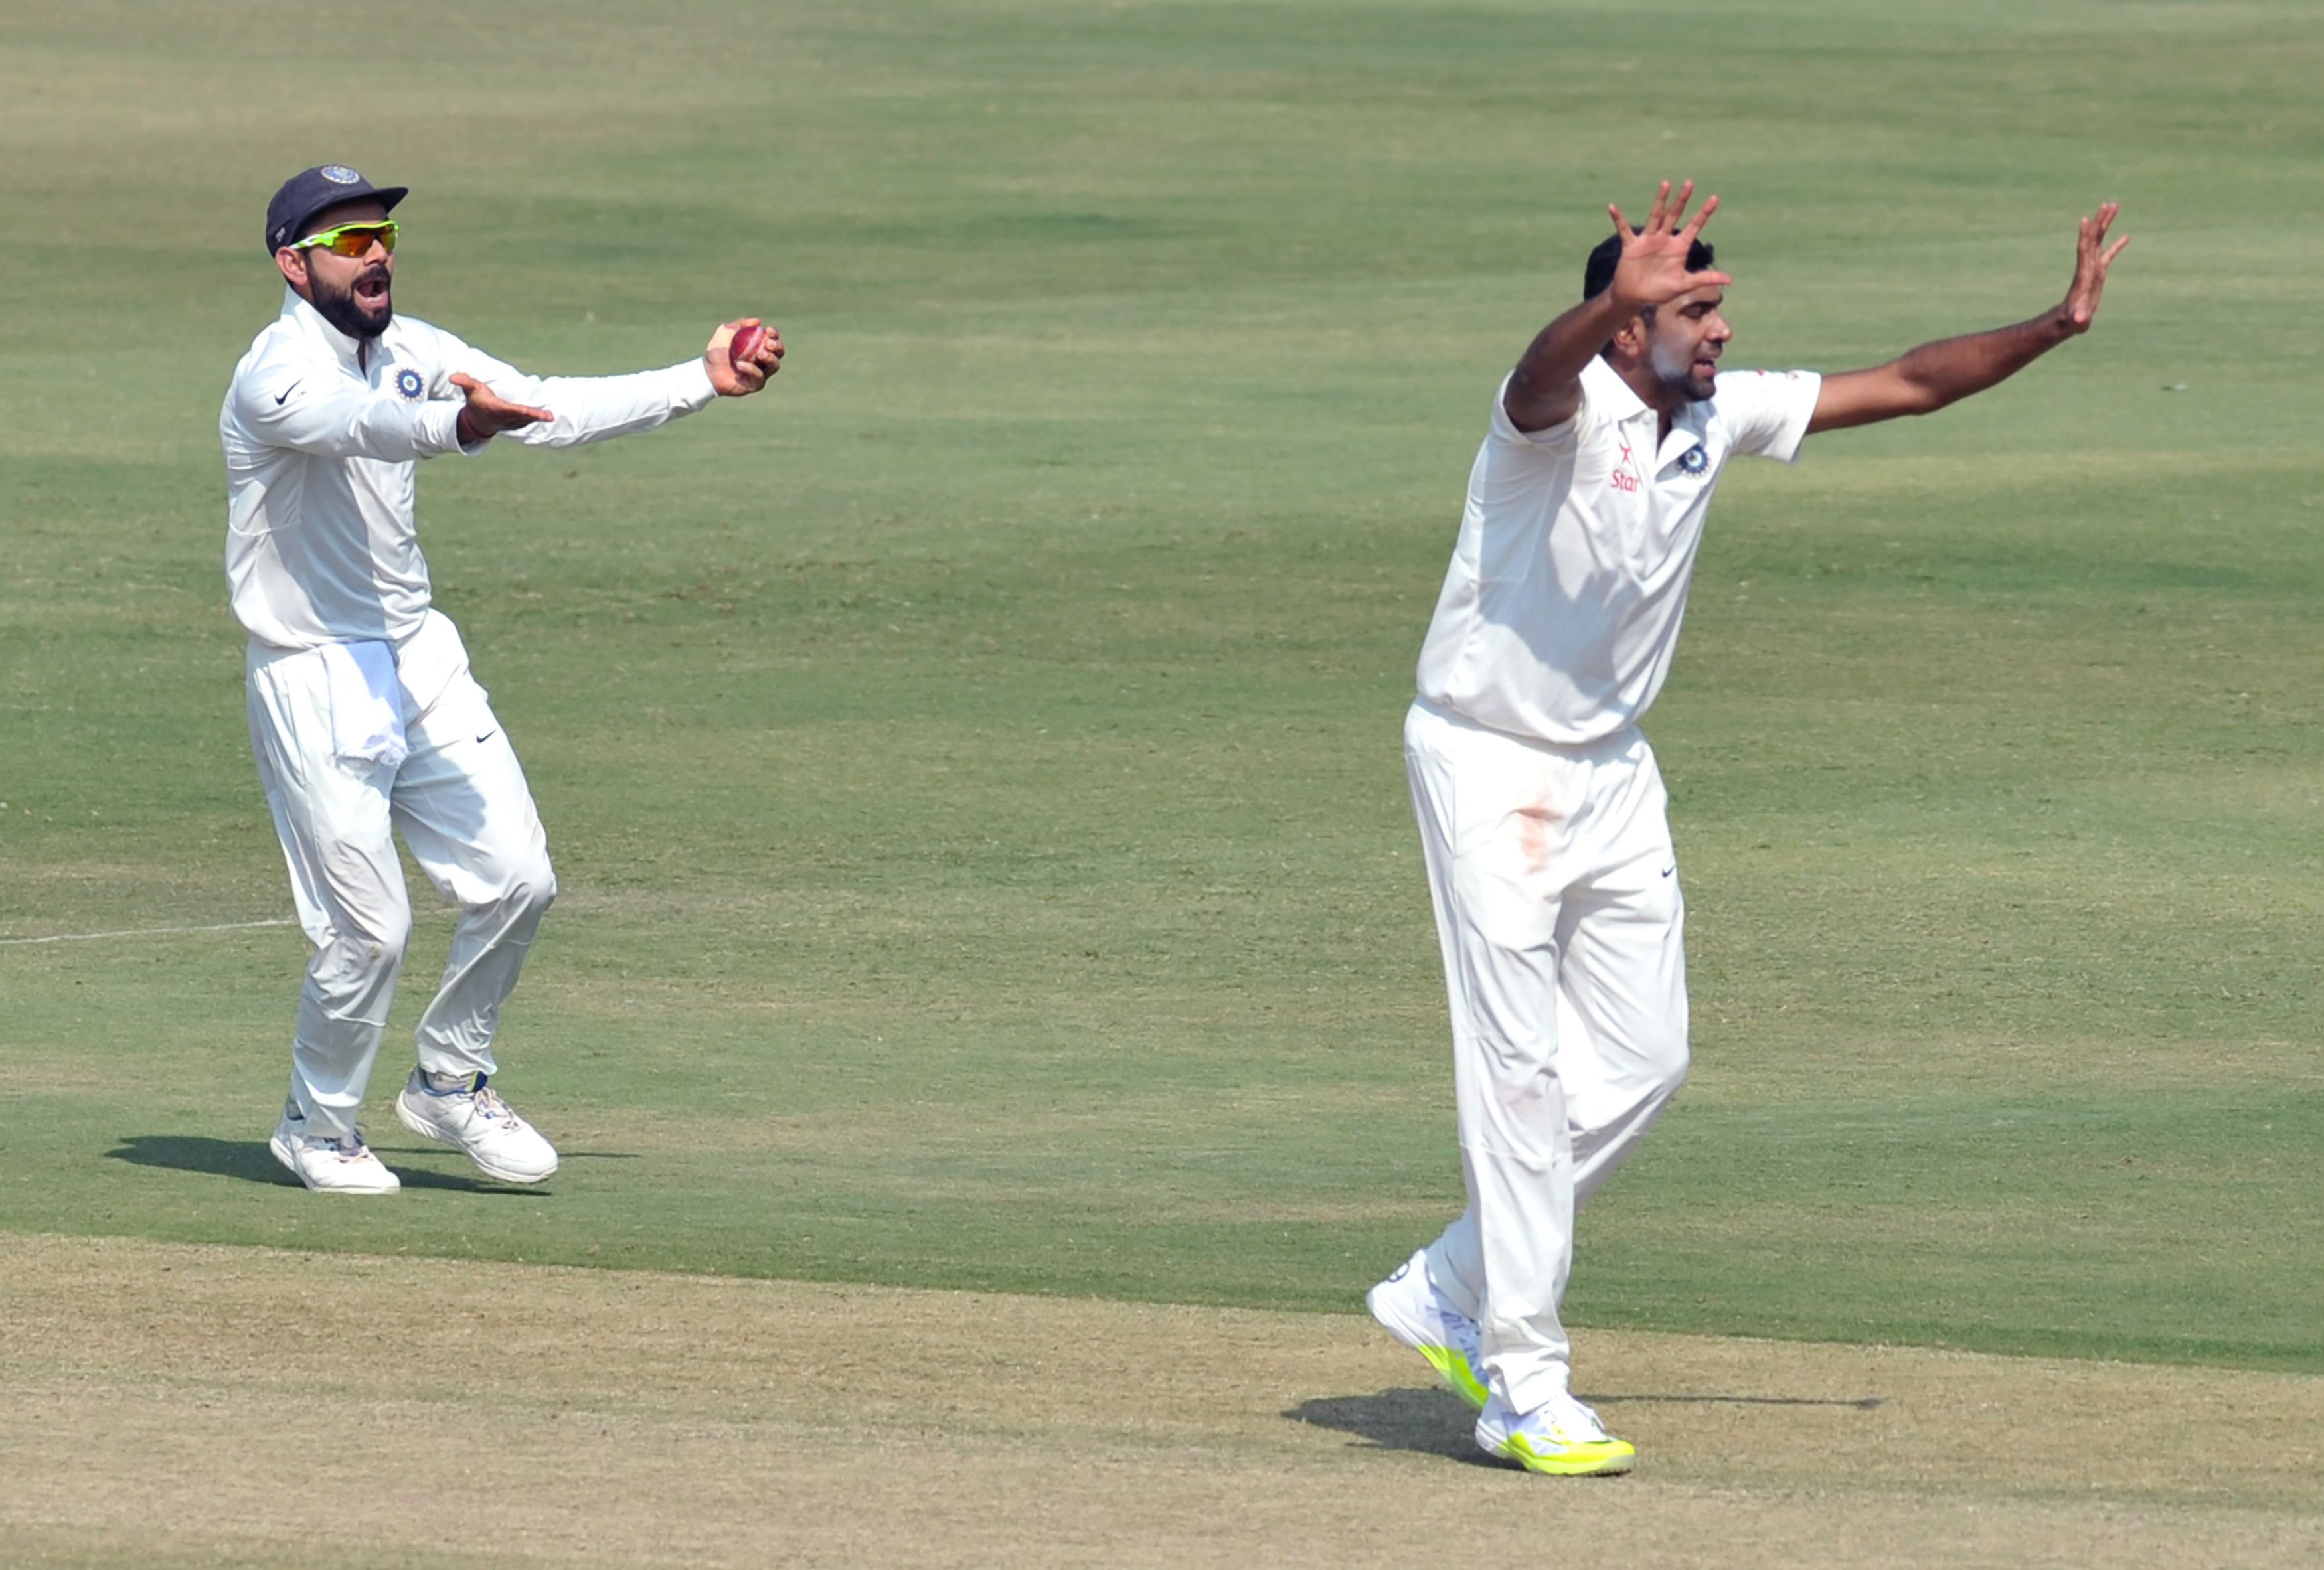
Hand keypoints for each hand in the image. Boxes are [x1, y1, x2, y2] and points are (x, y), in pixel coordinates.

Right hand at [448, 372, 552, 442]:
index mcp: (495, 408)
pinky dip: (537, 419)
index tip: (527, 410)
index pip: (508, 409)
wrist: (478, 420)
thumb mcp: (470, 390)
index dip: (518, 410)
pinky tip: (547, 417)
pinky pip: (527, 421)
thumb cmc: (476, 401)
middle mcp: (505, 417)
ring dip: (538, 418)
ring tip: (550, 416)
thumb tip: (452, 377)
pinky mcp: (516, 423)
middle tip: (548, 416)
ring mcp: (511, 422)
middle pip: (521, 416)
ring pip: (526, 420)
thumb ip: (464, 382)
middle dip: (534, 416)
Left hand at [706, 317, 783, 395]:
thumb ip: (740, 325)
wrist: (708, 372)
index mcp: (759, 346)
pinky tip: (740, 364)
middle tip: (768, 343)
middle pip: (779, 353)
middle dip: (777, 346)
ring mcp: (761, 373)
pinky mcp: (756, 385)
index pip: (772, 339)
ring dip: (770, 358)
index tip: (768, 330)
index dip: (774, 334)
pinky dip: (751, 369)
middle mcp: (763, 360)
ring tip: (759, 353)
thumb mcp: (725, 332)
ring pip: (774, 366)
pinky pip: (759, 377)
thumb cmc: (717, 352)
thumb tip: (758, 321)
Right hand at [1603, 179, 1732, 310]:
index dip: (1704, 213)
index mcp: (1679, 247)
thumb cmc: (1659, 291)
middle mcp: (1665, 240)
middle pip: (1675, 215)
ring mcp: (1648, 241)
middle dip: (1682, 200)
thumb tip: (1730, 280)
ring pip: (1655, 216)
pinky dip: (1618, 219)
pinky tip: (1613, 208)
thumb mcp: (1683, 284)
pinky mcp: (1632, 246)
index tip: (1715, 198)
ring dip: (1660, 201)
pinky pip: (1624, 230)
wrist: (1635, 297)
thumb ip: (1705, 278)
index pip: (1694, 226)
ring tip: (1666, 183)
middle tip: (1689, 183)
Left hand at [2060, 202, 2129, 333]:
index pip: (2084, 250)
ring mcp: (2093, 268)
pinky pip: (2109, 255)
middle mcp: (2088, 266)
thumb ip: (2080, 318)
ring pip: (2101, 241)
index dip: (2084, 236)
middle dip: (2100, 222)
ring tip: (2114, 208)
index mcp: (2085, 273)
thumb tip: (2080, 320)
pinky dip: (2117, 245)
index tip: (2085, 220)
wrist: (2071, 319)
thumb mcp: (2078, 319)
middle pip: (2094, 239)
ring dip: (2106, 225)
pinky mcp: (2099, 273)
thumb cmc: (2075, 319)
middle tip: (2108, 204)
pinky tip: (2127, 236)